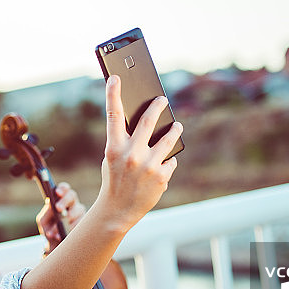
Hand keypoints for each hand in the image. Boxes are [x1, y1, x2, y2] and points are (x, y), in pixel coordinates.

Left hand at [36, 182, 85, 250]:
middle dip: (64, 201)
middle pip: (72, 196)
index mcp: (61, 200)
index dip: (62, 188)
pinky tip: (63, 235)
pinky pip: (82, 223)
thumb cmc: (50, 230)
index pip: (64, 189)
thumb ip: (47, 213)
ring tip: (57, 229)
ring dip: (67, 219)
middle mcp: (73, 205)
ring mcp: (81, 214)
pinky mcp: (86, 224)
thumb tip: (51, 204)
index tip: (57, 192)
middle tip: (58, 208)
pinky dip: (72, 229)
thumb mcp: (44, 222)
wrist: (56, 247)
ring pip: (78, 210)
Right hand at [93, 75, 181, 232]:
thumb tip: (145, 122)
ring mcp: (149, 165)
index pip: (113, 115)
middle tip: (162, 99)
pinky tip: (162, 165)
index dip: (113, 93)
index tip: (116, 77)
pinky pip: (170, 160)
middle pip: (149, 120)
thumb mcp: (111, 158)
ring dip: (174, 129)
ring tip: (176, 125)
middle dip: (157, 106)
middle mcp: (131, 154)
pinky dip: (166, 161)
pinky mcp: (162, 176)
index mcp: (114, 148)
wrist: (117, 211)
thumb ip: (124, 141)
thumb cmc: (114, 180)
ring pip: (168, 138)